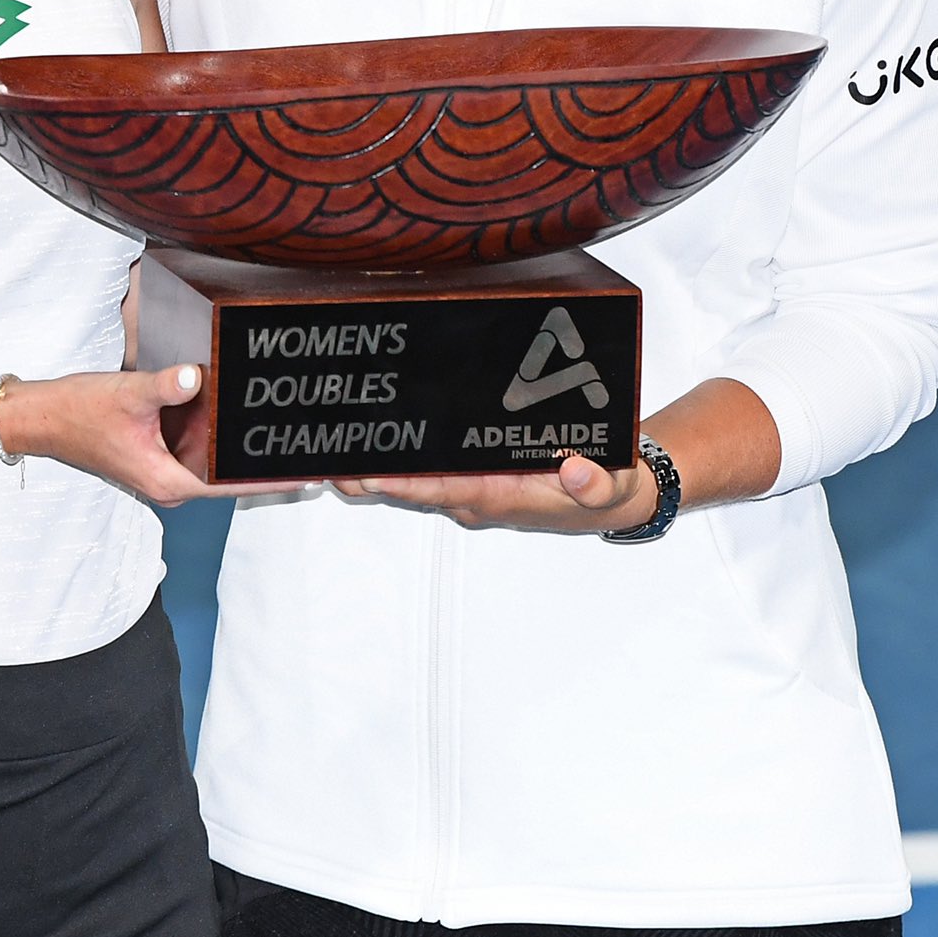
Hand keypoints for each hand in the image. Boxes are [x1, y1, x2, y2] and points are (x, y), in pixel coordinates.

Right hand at [4, 365, 308, 507]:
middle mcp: (170, 482)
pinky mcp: (158, 455)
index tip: (306, 472)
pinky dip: (217, 436)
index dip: (270, 478)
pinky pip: (198, 449)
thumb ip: (165, 386)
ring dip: (239, 448)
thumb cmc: (79, 411)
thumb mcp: (128, 393)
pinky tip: (236, 415)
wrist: (42, 416)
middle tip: (302, 439)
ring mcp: (164, 470)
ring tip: (280, 426)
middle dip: (261, 460)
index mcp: (168, 480)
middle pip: (228, 477)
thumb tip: (195, 374)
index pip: (232, 485)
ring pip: (213, 462)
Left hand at [333, 452, 656, 532]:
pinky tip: (365, 439)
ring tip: (325, 450)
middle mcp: (476, 496)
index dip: (404, 484)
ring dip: (372, 468)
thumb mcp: (612, 486)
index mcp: (500, 497)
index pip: (443, 489)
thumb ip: (597, 484)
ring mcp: (470, 487)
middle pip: (412, 486)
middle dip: (369, 476)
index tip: (369, 476)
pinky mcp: (470, 475)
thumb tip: (579, 474)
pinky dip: (396, 458)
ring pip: (412, 478)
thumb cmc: (606, 488)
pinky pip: (425, 468)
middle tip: (323, 460)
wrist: (614, 494)